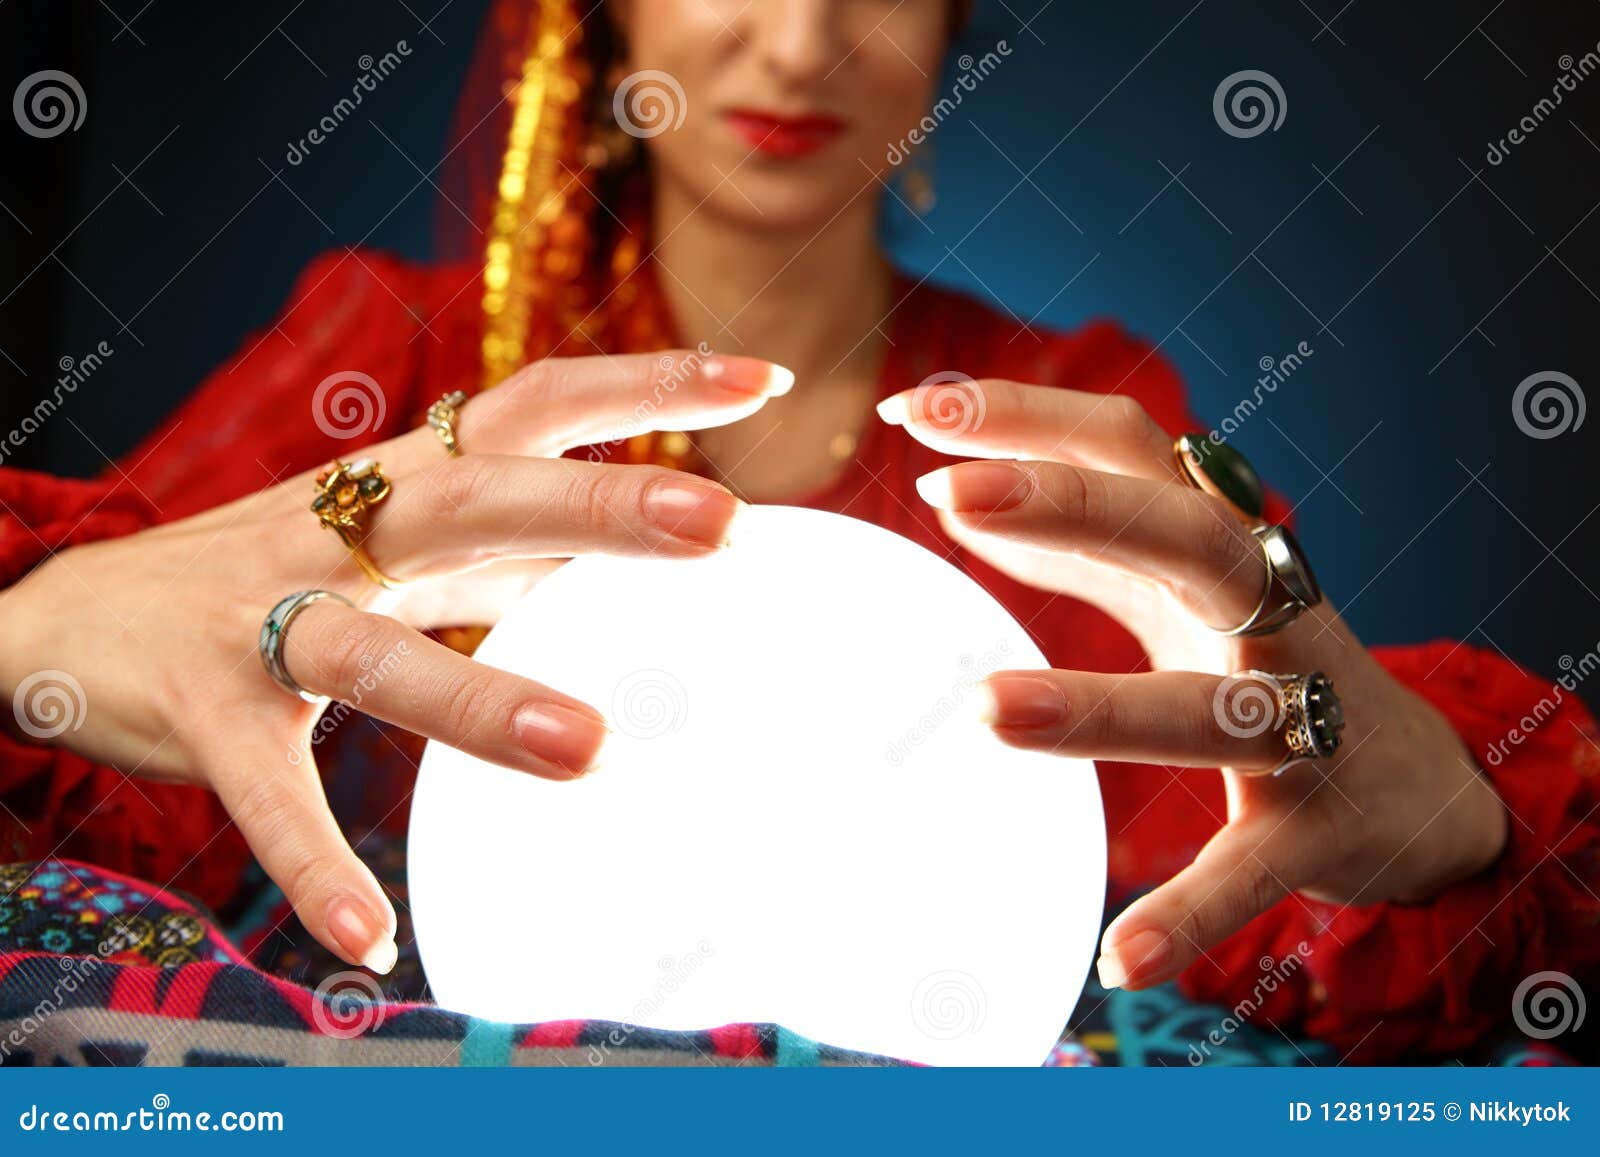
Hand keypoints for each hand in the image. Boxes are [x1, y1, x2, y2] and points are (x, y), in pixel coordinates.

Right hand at [0, 352, 791, 972]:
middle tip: (723, 522)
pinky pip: (264, 790)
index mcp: (402, 482)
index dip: (638, 386)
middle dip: (597, 506)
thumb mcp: (398, 541)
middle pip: (477, 500)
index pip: (531, 405)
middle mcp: (341, 531)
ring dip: (479, 698)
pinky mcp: (203, 711)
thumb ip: (507, 548)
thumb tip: (636, 555)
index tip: (754, 381)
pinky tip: (369, 932)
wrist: (74, 613)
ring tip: (587, 752)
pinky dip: (312, 858)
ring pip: (377, 652)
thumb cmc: (276, 571)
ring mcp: (267, 617)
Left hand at [880, 380, 1507, 990]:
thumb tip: (957, 493)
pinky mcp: (1317, 830)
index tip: (917, 407)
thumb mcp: (1178, 591)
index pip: (1134, 448)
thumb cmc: (1268, 664)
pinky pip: (1250, 870)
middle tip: (951, 493)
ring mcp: (1300, 720)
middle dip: (1072, 507)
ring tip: (981, 710)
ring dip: (1098, 707)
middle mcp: (1271, 615)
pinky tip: (1120, 958)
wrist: (1419, 784)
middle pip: (1186, 538)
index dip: (1033, 419)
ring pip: (1208, 706)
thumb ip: (1081, 543)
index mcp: (1226, 547)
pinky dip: (1192, 910)